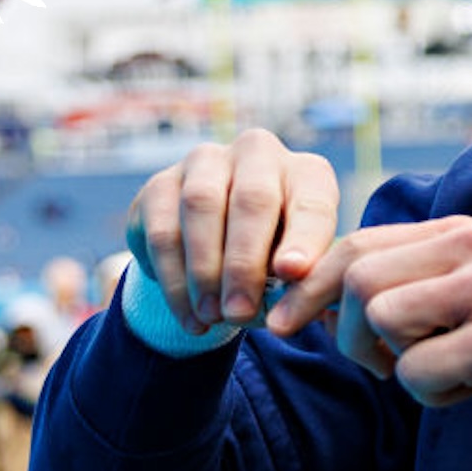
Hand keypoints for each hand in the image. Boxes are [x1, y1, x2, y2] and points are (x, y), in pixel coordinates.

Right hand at [126, 129, 339, 333]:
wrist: (217, 245)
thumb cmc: (273, 256)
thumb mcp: (296, 267)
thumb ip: (299, 283)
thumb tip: (290, 311)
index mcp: (305, 172)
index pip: (311, 202)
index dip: (304, 238)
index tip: (293, 273)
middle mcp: (257, 154)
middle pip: (253, 199)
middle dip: (244, 263)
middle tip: (240, 312)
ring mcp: (205, 162)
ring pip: (201, 206)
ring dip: (205, 270)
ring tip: (212, 316)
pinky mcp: (160, 184)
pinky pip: (163, 230)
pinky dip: (175, 280)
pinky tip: (189, 315)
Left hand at [270, 216, 471, 430]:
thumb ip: (414, 279)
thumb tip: (318, 298)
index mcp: (460, 233)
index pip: (357, 243)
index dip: (310, 285)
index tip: (283, 321)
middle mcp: (471, 250)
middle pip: (359, 279)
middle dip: (345, 333)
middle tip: (378, 363)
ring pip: (381, 322)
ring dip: (395, 365)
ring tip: (441, 372)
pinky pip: (416, 372)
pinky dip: (431, 395)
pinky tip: (470, 391)